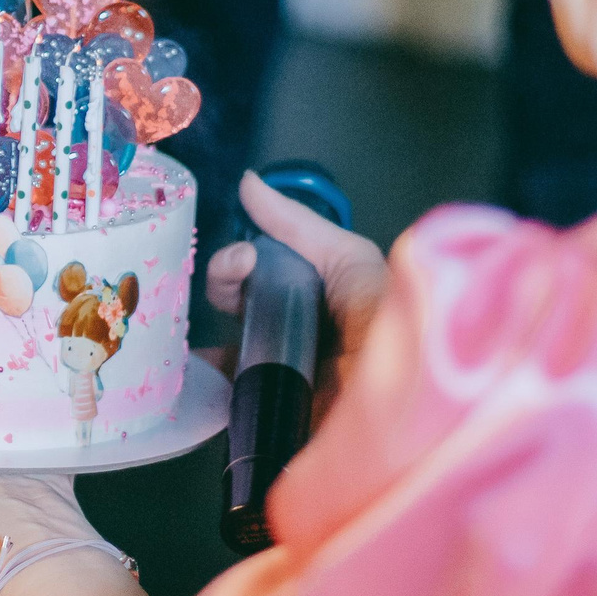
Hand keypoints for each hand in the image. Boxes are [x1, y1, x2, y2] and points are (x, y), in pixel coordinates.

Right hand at [205, 172, 389, 426]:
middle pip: (234, 305)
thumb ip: (295, 223)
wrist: (401, 395)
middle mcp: (293, 332)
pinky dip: (204, 384)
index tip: (243, 259)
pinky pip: (226, 398)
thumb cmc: (386, 319)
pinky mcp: (272, 413)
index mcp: (313, 294)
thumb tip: (247, 181)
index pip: (255, 271)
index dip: (237, 261)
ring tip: (206, 326)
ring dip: (203, 332)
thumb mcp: (349, 260)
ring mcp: (279, 376)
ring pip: (223, 348)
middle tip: (235, 280)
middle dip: (224, 283)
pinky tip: (195, 369)